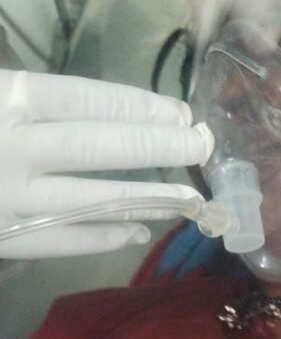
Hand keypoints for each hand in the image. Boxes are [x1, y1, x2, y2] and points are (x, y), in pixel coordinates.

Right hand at [0, 69, 212, 257]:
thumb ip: (33, 99)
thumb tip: (113, 111)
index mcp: (10, 98)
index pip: (89, 100)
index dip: (141, 107)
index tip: (182, 113)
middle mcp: (14, 147)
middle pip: (101, 146)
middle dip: (161, 146)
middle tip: (203, 146)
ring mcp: (9, 197)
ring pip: (92, 199)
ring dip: (147, 200)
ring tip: (189, 198)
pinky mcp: (3, 236)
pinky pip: (64, 240)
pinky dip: (105, 237)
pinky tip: (139, 232)